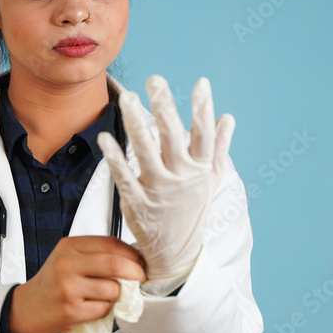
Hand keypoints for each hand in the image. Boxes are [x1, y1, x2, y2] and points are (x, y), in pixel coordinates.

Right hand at [9, 236, 144, 332]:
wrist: (26, 308)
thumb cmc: (52, 283)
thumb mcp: (68, 258)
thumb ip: (96, 255)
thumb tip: (134, 259)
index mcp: (69, 246)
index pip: (110, 243)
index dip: (131, 253)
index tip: (140, 262)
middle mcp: (67, 264)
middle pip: (115, 264)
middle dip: (135, 272)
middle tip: (141, 279)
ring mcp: (68, 288)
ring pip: (113, 289)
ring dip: (118, 295)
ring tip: (105, 296)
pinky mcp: (71, 310)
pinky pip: (104, 309)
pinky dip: (105, 310)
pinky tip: (92, 308)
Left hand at [98, 75, 234, 294]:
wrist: (176, 252)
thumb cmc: (191, 209)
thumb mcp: (211, 179)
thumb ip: (219, 147)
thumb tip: (227, 118)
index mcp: (200, 169)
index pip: (204, 135)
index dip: (204, 110)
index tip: (201, 83)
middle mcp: (181, 177)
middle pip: (173, 137)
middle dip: (164, 107)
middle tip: (155, 80)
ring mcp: (159, 190)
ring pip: (147, 151)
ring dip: (135, 124)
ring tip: (126, 98)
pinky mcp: (138, 203)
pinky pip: (124, 176)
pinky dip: (114, 157)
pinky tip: (104, 137)